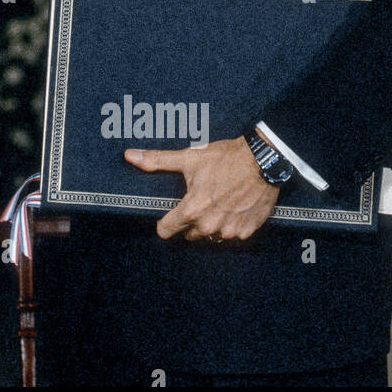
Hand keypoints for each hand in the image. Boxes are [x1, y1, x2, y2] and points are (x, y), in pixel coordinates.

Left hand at [124, 136, 278, 241]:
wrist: (263, 160)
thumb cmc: (225, 159)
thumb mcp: (189, 158)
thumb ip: (157, 160)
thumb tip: (129, 156)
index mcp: (192, 210)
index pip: (166, 230)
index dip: (164, 223)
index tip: (166, 218)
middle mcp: (210, 225)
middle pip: (189, 233)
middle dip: (189, 221)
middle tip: (197, 201)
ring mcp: (230, 230)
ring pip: (211, 235)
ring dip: (210, 224)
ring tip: (216, 203)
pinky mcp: (248, 230)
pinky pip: (232, 234)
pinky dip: (230, 224)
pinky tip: (232, 207)